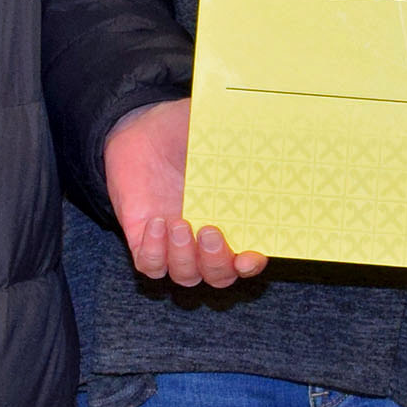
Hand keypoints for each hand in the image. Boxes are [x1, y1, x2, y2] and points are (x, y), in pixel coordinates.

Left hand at [104, 100, 268, 287]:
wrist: (139, 131)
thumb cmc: (183, 130)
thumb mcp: (213, 130)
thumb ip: (240, 138)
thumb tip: (268, 137)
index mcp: (232, 216)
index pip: (249, 255)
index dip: (252, 264)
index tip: (249, 255)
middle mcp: (206, 237)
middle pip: (219, 275)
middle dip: (217, 262)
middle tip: (209, 231)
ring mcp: (175, 243)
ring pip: (187, 276)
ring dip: (183, 257)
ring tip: (177, 222)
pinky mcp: (145, 241)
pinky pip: (151, 266)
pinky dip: (154, 252)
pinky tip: (155, 223)